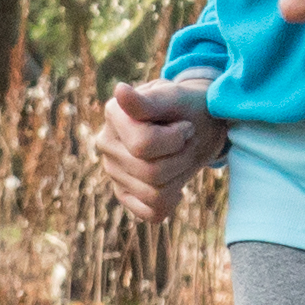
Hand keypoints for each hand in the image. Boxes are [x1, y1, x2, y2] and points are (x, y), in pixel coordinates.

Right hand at [82, 76, 229, 222]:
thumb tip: (120, 91)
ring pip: (154, 195)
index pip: (144, 146)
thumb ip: (149, 102)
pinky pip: (151, 213)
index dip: (176, 139)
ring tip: (182, 157)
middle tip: (189, 142)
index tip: (186, 125)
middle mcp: (106, 143)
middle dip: (181, 159)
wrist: (198, 123)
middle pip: (152, 173)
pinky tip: (176, 183)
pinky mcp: (124, 193)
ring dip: (180, 177)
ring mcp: (113, 171)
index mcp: (114, 114)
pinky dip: (171, 200)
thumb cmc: (189, 108)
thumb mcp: (177, 99)